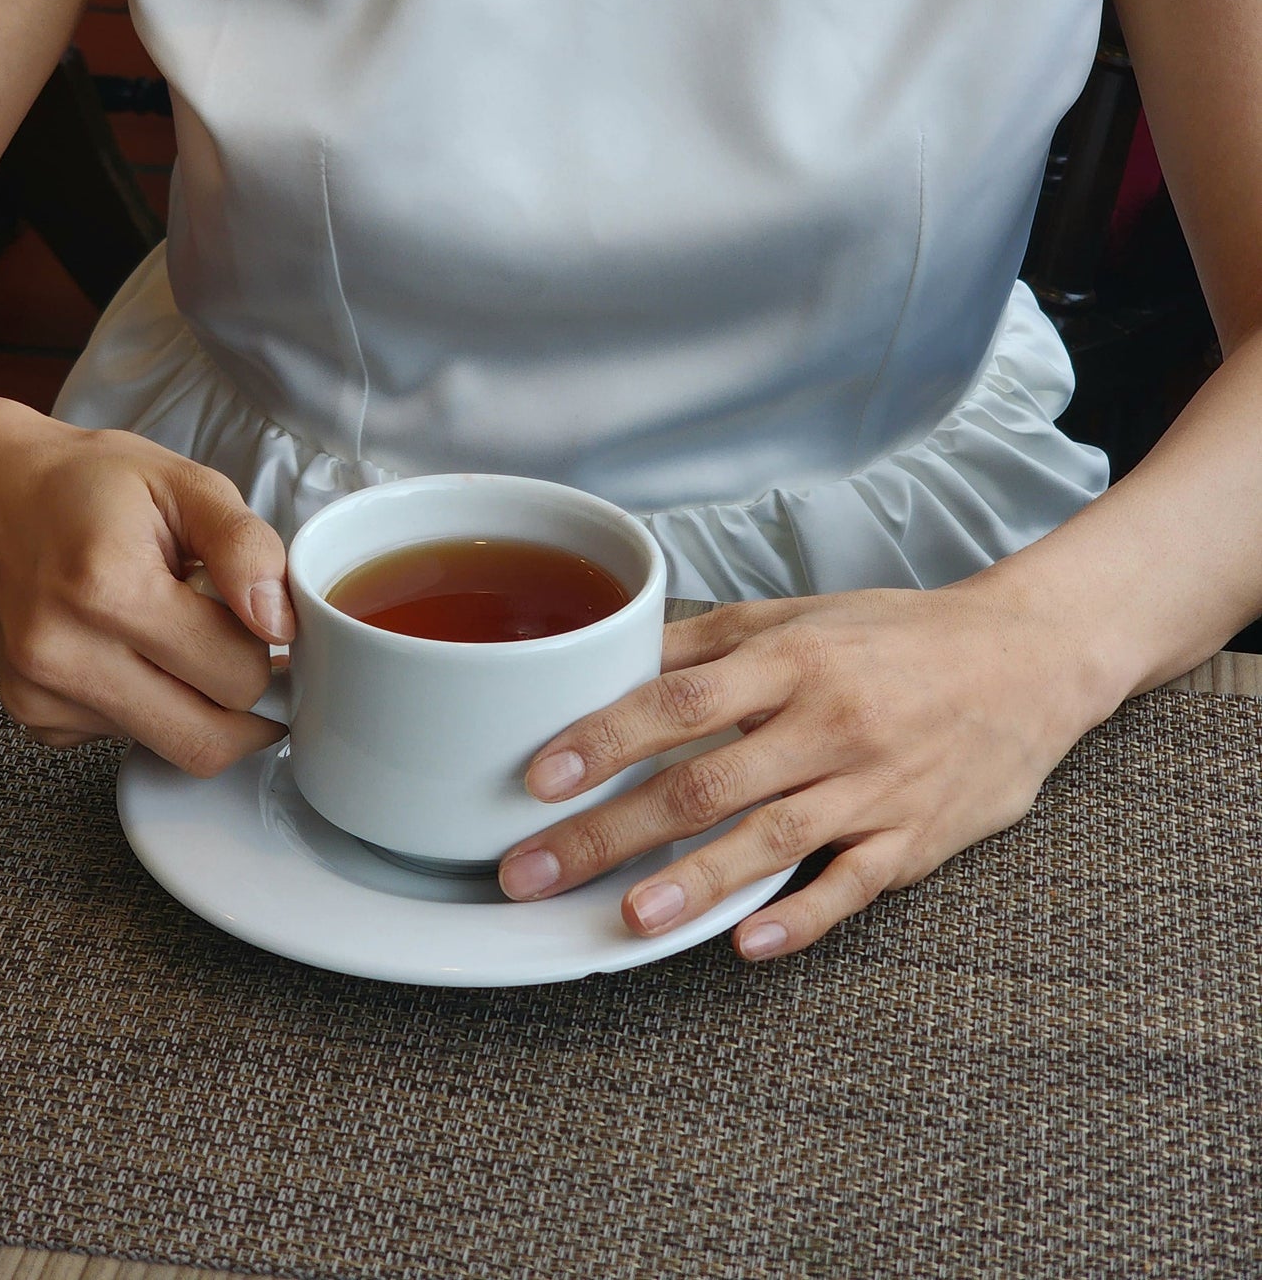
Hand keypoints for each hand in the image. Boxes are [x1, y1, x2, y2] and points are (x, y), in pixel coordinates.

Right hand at [0, 401, 292, 771]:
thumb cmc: (80, 484)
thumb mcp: (181, 483)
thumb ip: (246, 547)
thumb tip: (282, 622)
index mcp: (109, 588)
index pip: (237, 676)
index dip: (268, 648)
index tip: (262, 618)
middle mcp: (64, 655)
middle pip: (207, 740)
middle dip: (244, 699)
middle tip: (244, 646)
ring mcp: (40, 696)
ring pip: (169, 747)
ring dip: (195, 703)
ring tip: (178, 634)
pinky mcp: (30, 718)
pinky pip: (123, 741)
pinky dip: (149, 707)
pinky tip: (132, 650)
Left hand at [496, 574, 1121, 956]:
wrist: (1029, 660)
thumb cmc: (899, 636)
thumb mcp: (802, 616)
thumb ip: (708, 640)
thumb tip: (615, 657)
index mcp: (792, 660)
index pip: (679, 702)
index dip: (604, 739)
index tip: (540, 776)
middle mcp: (828, 722)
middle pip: (704, 784)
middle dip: (609, 832)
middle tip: (532, 870)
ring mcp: (874, 785)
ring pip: (770, 840)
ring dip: (692, 884)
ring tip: (624, 918)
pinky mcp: (915, 838)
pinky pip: (851, 885)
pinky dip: (799, 918)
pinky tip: (744, 945)